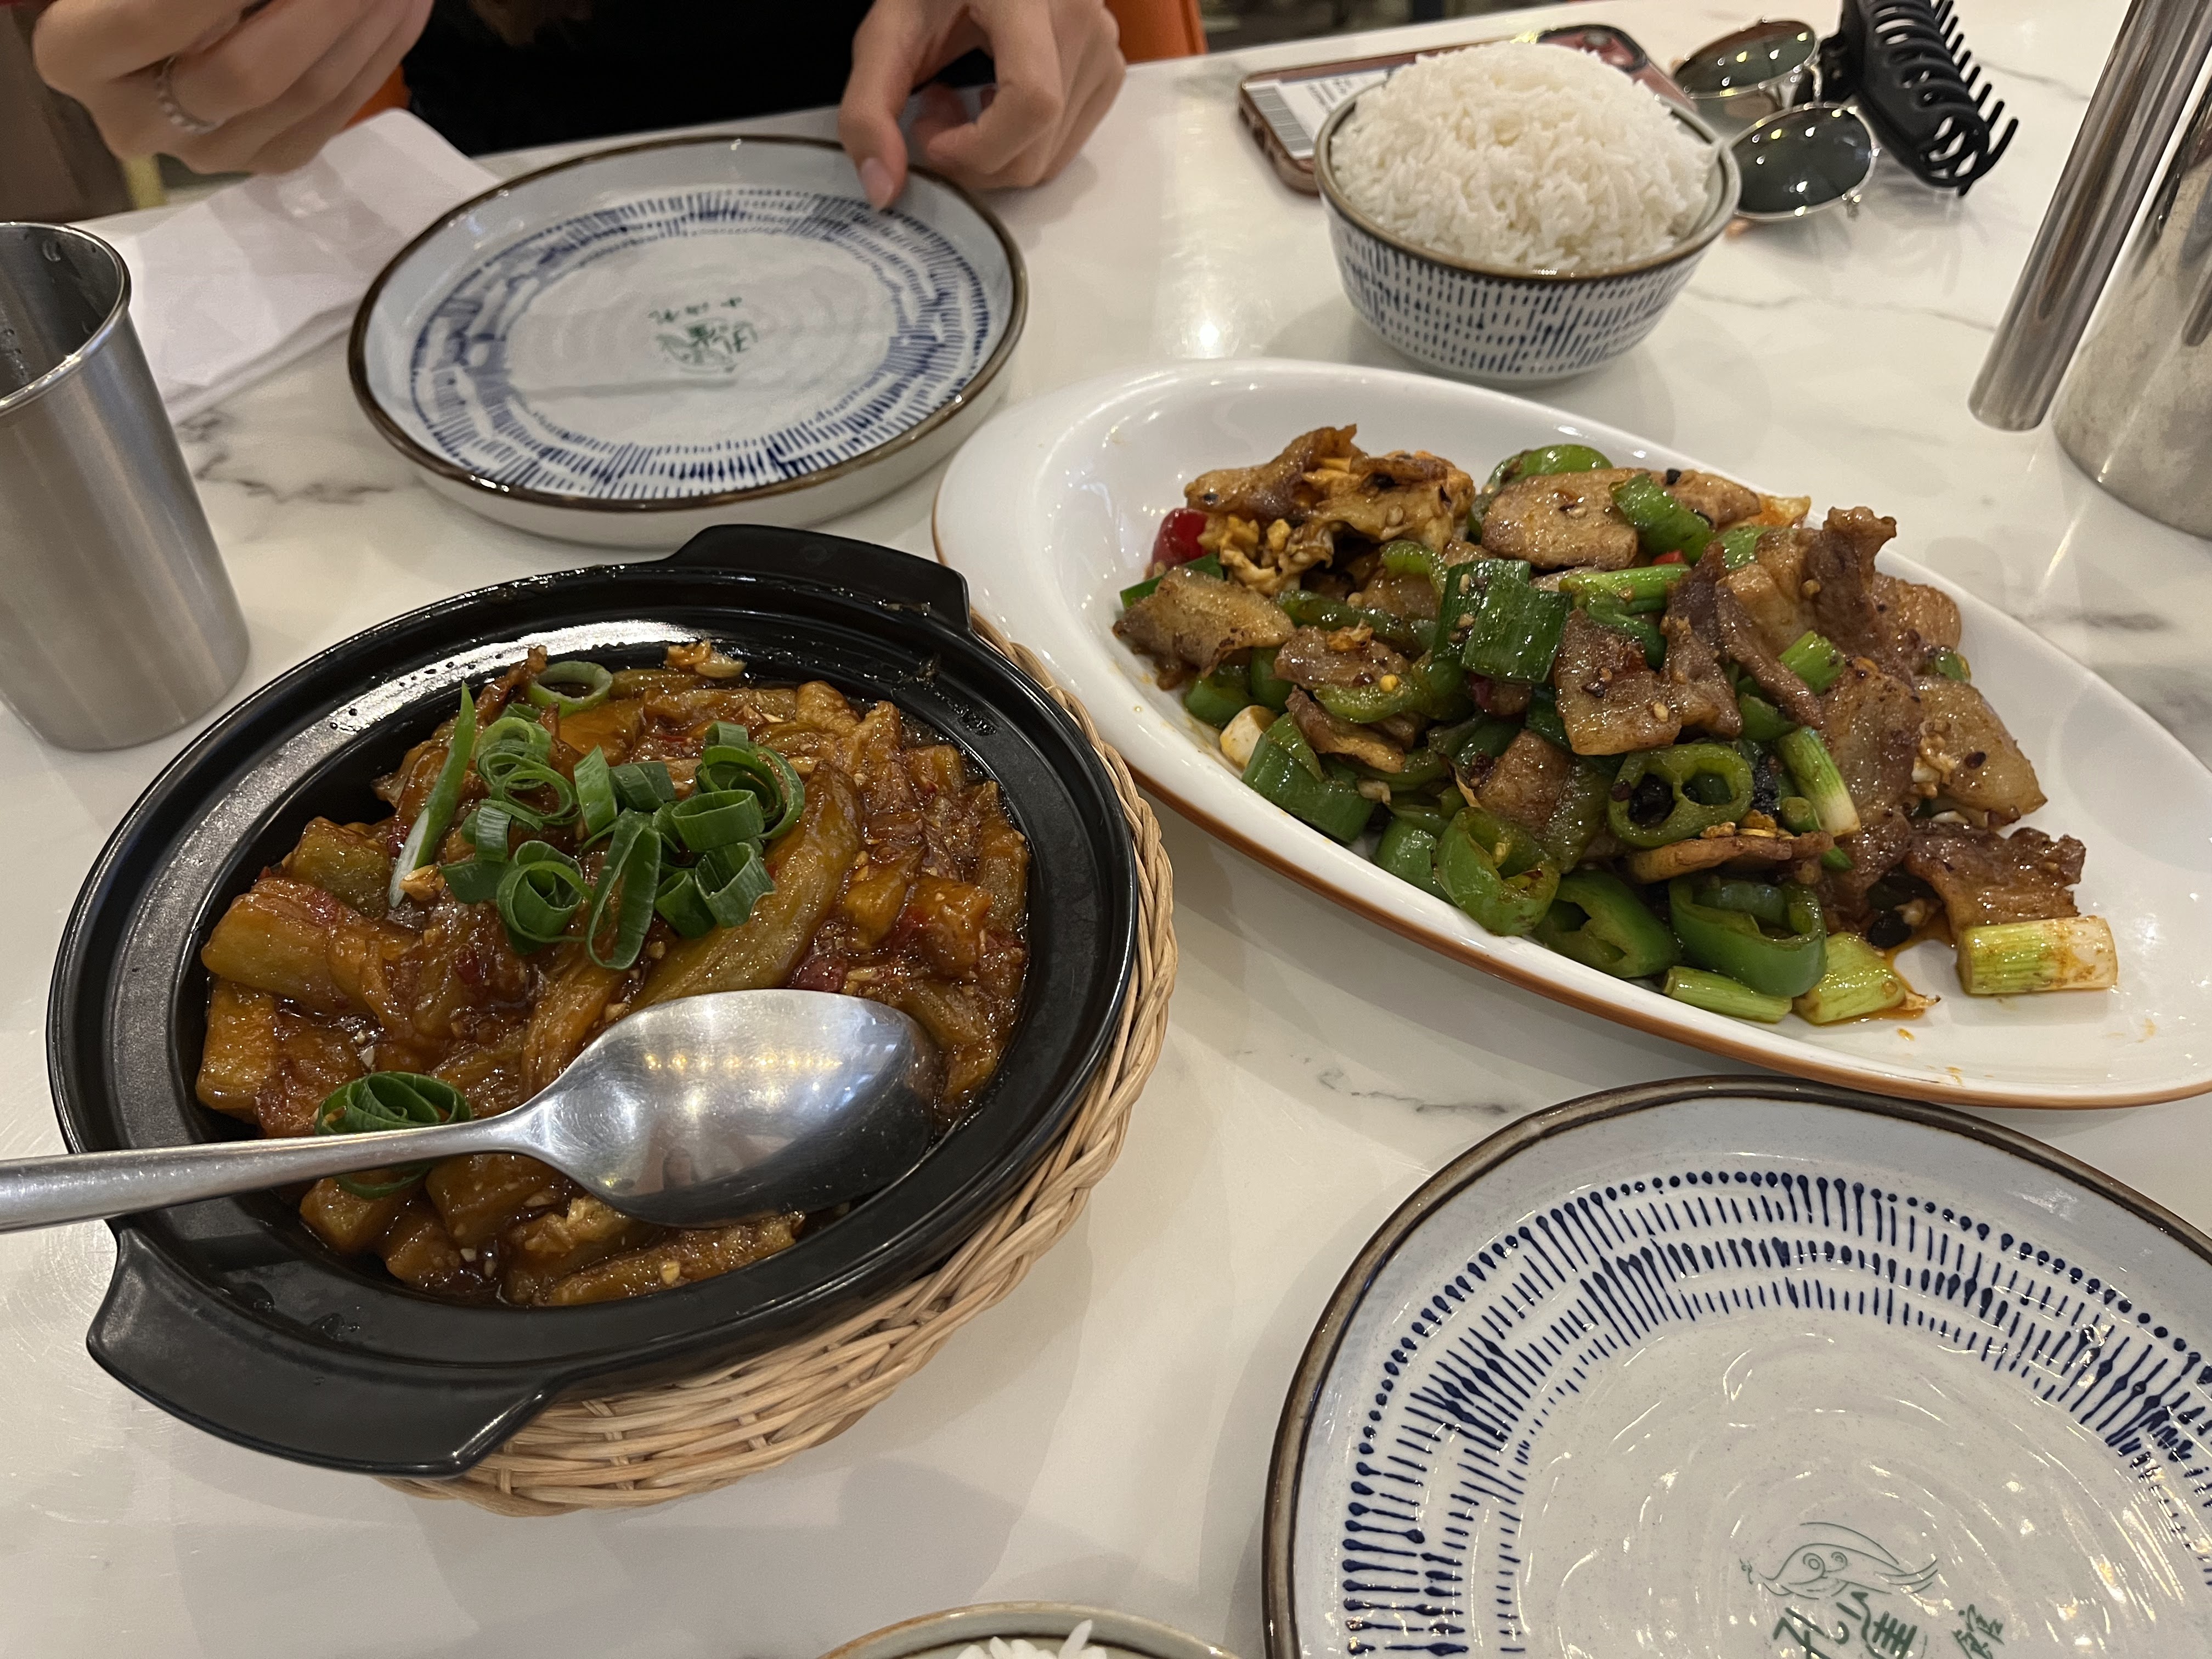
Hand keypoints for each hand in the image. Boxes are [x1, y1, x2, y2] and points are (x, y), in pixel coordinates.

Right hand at [33, 0, 433, 174]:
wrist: (162, 13)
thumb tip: (260, 2)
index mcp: (77, 55)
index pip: (157, 19)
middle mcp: (135, 121)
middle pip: (247, 73)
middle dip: (322, 9)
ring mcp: (206, 152)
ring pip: (305, 94)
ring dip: (365, 23)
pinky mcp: (265, 160)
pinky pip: (334, 115)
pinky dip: (378, 53)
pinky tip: (405, 5)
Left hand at [839, 0, 1124, 207]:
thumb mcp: (887, 31)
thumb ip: (868, 109)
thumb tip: (882, 191)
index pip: (1032, 103)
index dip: (975, 146)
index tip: (929, 132)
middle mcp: (1082, 22)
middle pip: (1037, 149)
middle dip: (972, 161)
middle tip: (934, 114)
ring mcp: (1103, 50)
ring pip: (1049, 161)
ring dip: (992, 155)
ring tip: (962, 102)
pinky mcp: (1107, 71)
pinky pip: (1064, 147)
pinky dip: (1019, 146)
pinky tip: (992, 102)